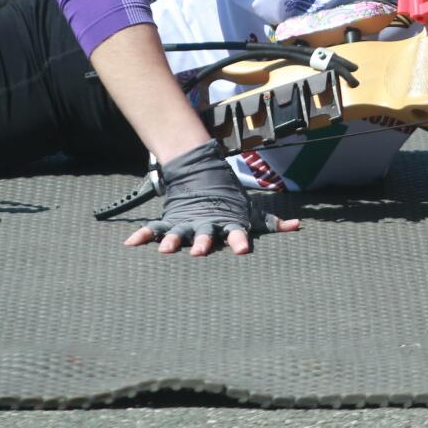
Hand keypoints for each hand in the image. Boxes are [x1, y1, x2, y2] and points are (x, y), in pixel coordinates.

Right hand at [122, 139, 299, 256]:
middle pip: (204, 234)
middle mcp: (206, 223)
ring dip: (172, 241)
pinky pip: (154, 230)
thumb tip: (297, 226)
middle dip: (203, 242)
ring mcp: (186, 222)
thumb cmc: (230, 202)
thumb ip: (271, 222)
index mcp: (227, 222)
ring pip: (178, 233)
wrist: (202, 174)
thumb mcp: (251, 211)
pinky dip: (143, 236)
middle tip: (199, 252)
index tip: (242, 250)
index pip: (236, 232)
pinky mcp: (170, 221)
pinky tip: (131, 244)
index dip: (240, 240)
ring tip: (165, 250)